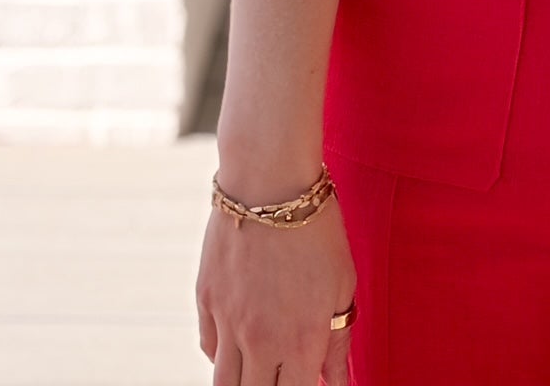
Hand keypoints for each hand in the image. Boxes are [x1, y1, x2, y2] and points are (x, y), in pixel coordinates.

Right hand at [196, 190, 355, 384]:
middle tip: (281, 373)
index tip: (308, 383)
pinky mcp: (206, 302)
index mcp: (303, 340)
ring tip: (257, 370)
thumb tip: (339, 382)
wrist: (269, 182)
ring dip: (243, 383)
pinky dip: (223, 355)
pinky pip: (209, 349)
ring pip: (224, 384)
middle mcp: (263, 341)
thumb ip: (339, 340)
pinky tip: (239, 345)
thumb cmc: (317, 229)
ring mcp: (229, 324)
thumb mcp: (343, 283)